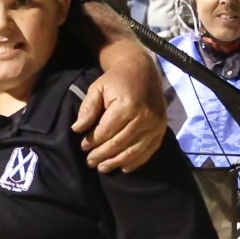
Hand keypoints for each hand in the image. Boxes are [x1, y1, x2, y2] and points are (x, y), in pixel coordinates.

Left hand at [75, 57, 166, 172]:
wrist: (142, 70)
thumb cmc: (116, 80)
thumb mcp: (97, 88)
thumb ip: (87, 109)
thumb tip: (77, 130)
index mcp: (127, 105)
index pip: (106, 132)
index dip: (93, 142)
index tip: (83, 146)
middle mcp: (144, 117)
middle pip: (119, 144)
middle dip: (102, 155)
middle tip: (90, 162)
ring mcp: (155, 124)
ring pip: (133, 151)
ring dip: (116, 162)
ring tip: (102, 168)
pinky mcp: (161, 129)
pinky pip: (149, 150)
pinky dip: (136, 161)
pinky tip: (123, 167)